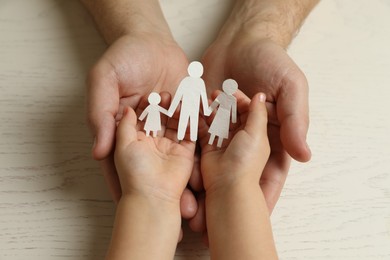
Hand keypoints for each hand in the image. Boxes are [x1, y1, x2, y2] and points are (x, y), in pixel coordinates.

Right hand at [86, 32, 198, 217]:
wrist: (150, 39)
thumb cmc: (122, 58)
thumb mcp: (103, 81)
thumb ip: (100, 114)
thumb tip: (97, 152)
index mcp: (121, 130)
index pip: (120, 164)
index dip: (127, 188)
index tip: (137, 211)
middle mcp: (145, 132)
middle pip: (153, 167)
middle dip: (165, 191)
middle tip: (179, 216)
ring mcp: (167, 125)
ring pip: (176, 157)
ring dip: (187, 179)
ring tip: (199, 203)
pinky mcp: (186, 115)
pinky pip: (194, 135)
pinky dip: (201, 152)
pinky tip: (211, 172)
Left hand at [114, 101, 195, 202]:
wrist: (153, 198)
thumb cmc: (133, 172)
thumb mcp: (122, 145)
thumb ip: (123, 126)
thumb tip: (128, 109)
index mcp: (136, 139)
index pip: (142, 116)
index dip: (146, 104)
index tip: (150, 93)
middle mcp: (153, 141)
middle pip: (160, 117)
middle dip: (164, 105)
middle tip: (166, 94)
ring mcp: (170, 146)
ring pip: (176, 121)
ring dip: (178, 110)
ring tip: (180, 97)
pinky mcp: (185, 152)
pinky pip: (190, 132)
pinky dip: (192, 120)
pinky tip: (193, 108)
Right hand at [199, 92, 269, 193]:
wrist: (229, 186)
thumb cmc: (247, 160)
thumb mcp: (257, 132)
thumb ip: (258, 113)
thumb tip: (261, 95)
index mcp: (255, 133)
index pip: (247, 110)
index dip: (239, 99)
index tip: (230, 89)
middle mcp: (240, 137)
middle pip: (231, 114)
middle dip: (223, 102)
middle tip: (214, 92)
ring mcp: (224, 142)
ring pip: (217, 120)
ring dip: (211, 109)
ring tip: (204, 99)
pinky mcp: (209, 147)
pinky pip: (204, 130)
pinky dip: (200, 120)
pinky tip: (195, 110)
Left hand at [202, 35, 310, 211]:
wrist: (243, 40)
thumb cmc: (273, 62)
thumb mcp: (291, 87)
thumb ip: (294, 119)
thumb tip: (304, 156)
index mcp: (272, 137)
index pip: (270, 174)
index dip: (263, 197)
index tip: (252, 219)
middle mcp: (247, 138)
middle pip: (239, 175)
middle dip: (225, 199)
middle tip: (208, 222)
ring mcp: (225, 130)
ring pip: (215, 162)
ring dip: (203, 183)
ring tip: (189, 205)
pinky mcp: (205, 119)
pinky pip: (197, 139)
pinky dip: (189, 153)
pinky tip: (177, 173)